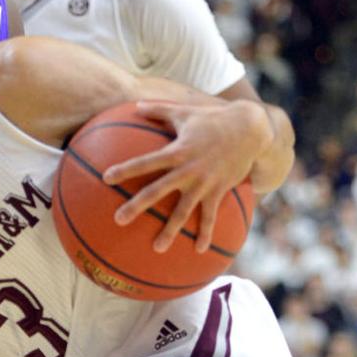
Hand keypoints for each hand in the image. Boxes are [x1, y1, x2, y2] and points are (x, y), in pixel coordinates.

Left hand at [103, 100, 264, 253]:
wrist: (251, 130)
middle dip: (137, 206)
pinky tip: (198, 250)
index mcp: (177, 151)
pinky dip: (205, 234)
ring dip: (170, 231)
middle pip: (157, 191)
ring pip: (183, 211)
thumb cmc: (213, 119)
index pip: (146, 162)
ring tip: (157, 249)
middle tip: (118, 220)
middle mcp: (188, 170)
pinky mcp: (218, 191)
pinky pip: (210, 216)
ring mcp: (204, 183)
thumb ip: (158, 109)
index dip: (126, 169)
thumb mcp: (185, 111)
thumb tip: (135, 106)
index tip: (106, 178)